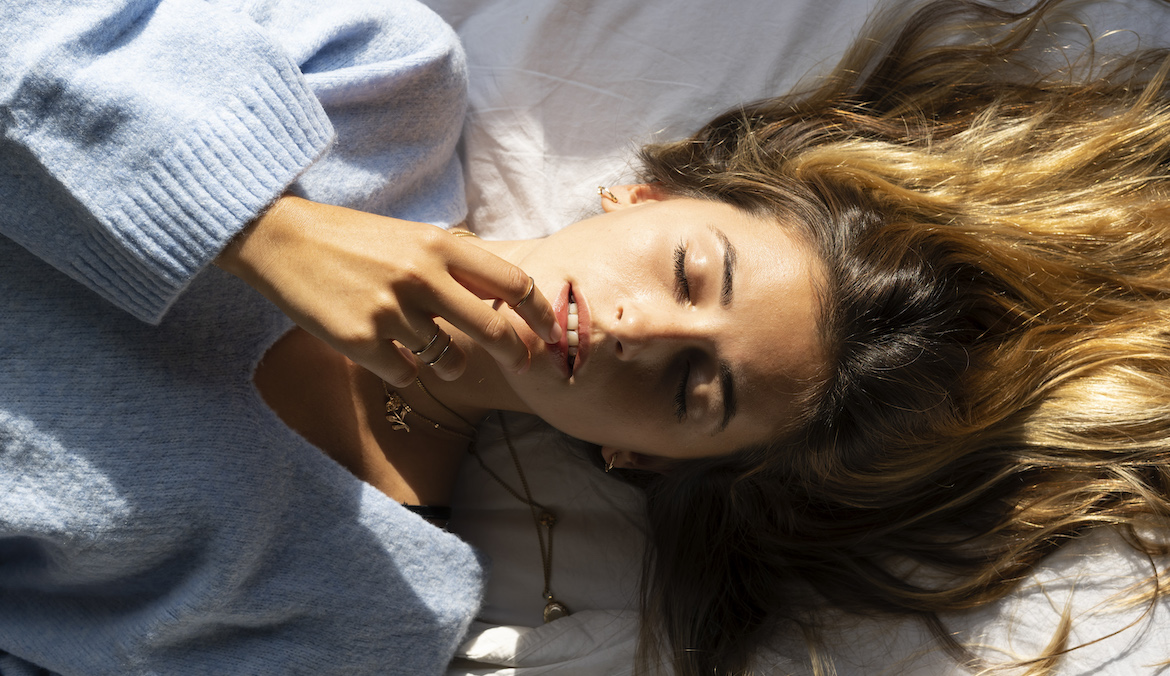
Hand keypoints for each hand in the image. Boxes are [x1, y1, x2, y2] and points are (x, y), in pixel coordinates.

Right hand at [215, 196, 559, 386]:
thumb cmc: (354, 240)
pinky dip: (405, 372)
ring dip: (449, 364)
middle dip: (515, 353)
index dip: (541, 313)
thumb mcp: (412, 238)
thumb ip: (457, 265)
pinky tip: (388, 352)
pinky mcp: (360, 342)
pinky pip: (407, 376)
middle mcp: (421, 278)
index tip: (551, 332)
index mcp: (439, 247)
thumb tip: (507, 296)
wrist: (281, 241)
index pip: (512, 283)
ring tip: (431, 349)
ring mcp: (390, 312)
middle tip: (521, 363)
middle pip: (494, 330)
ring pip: (448, 361)